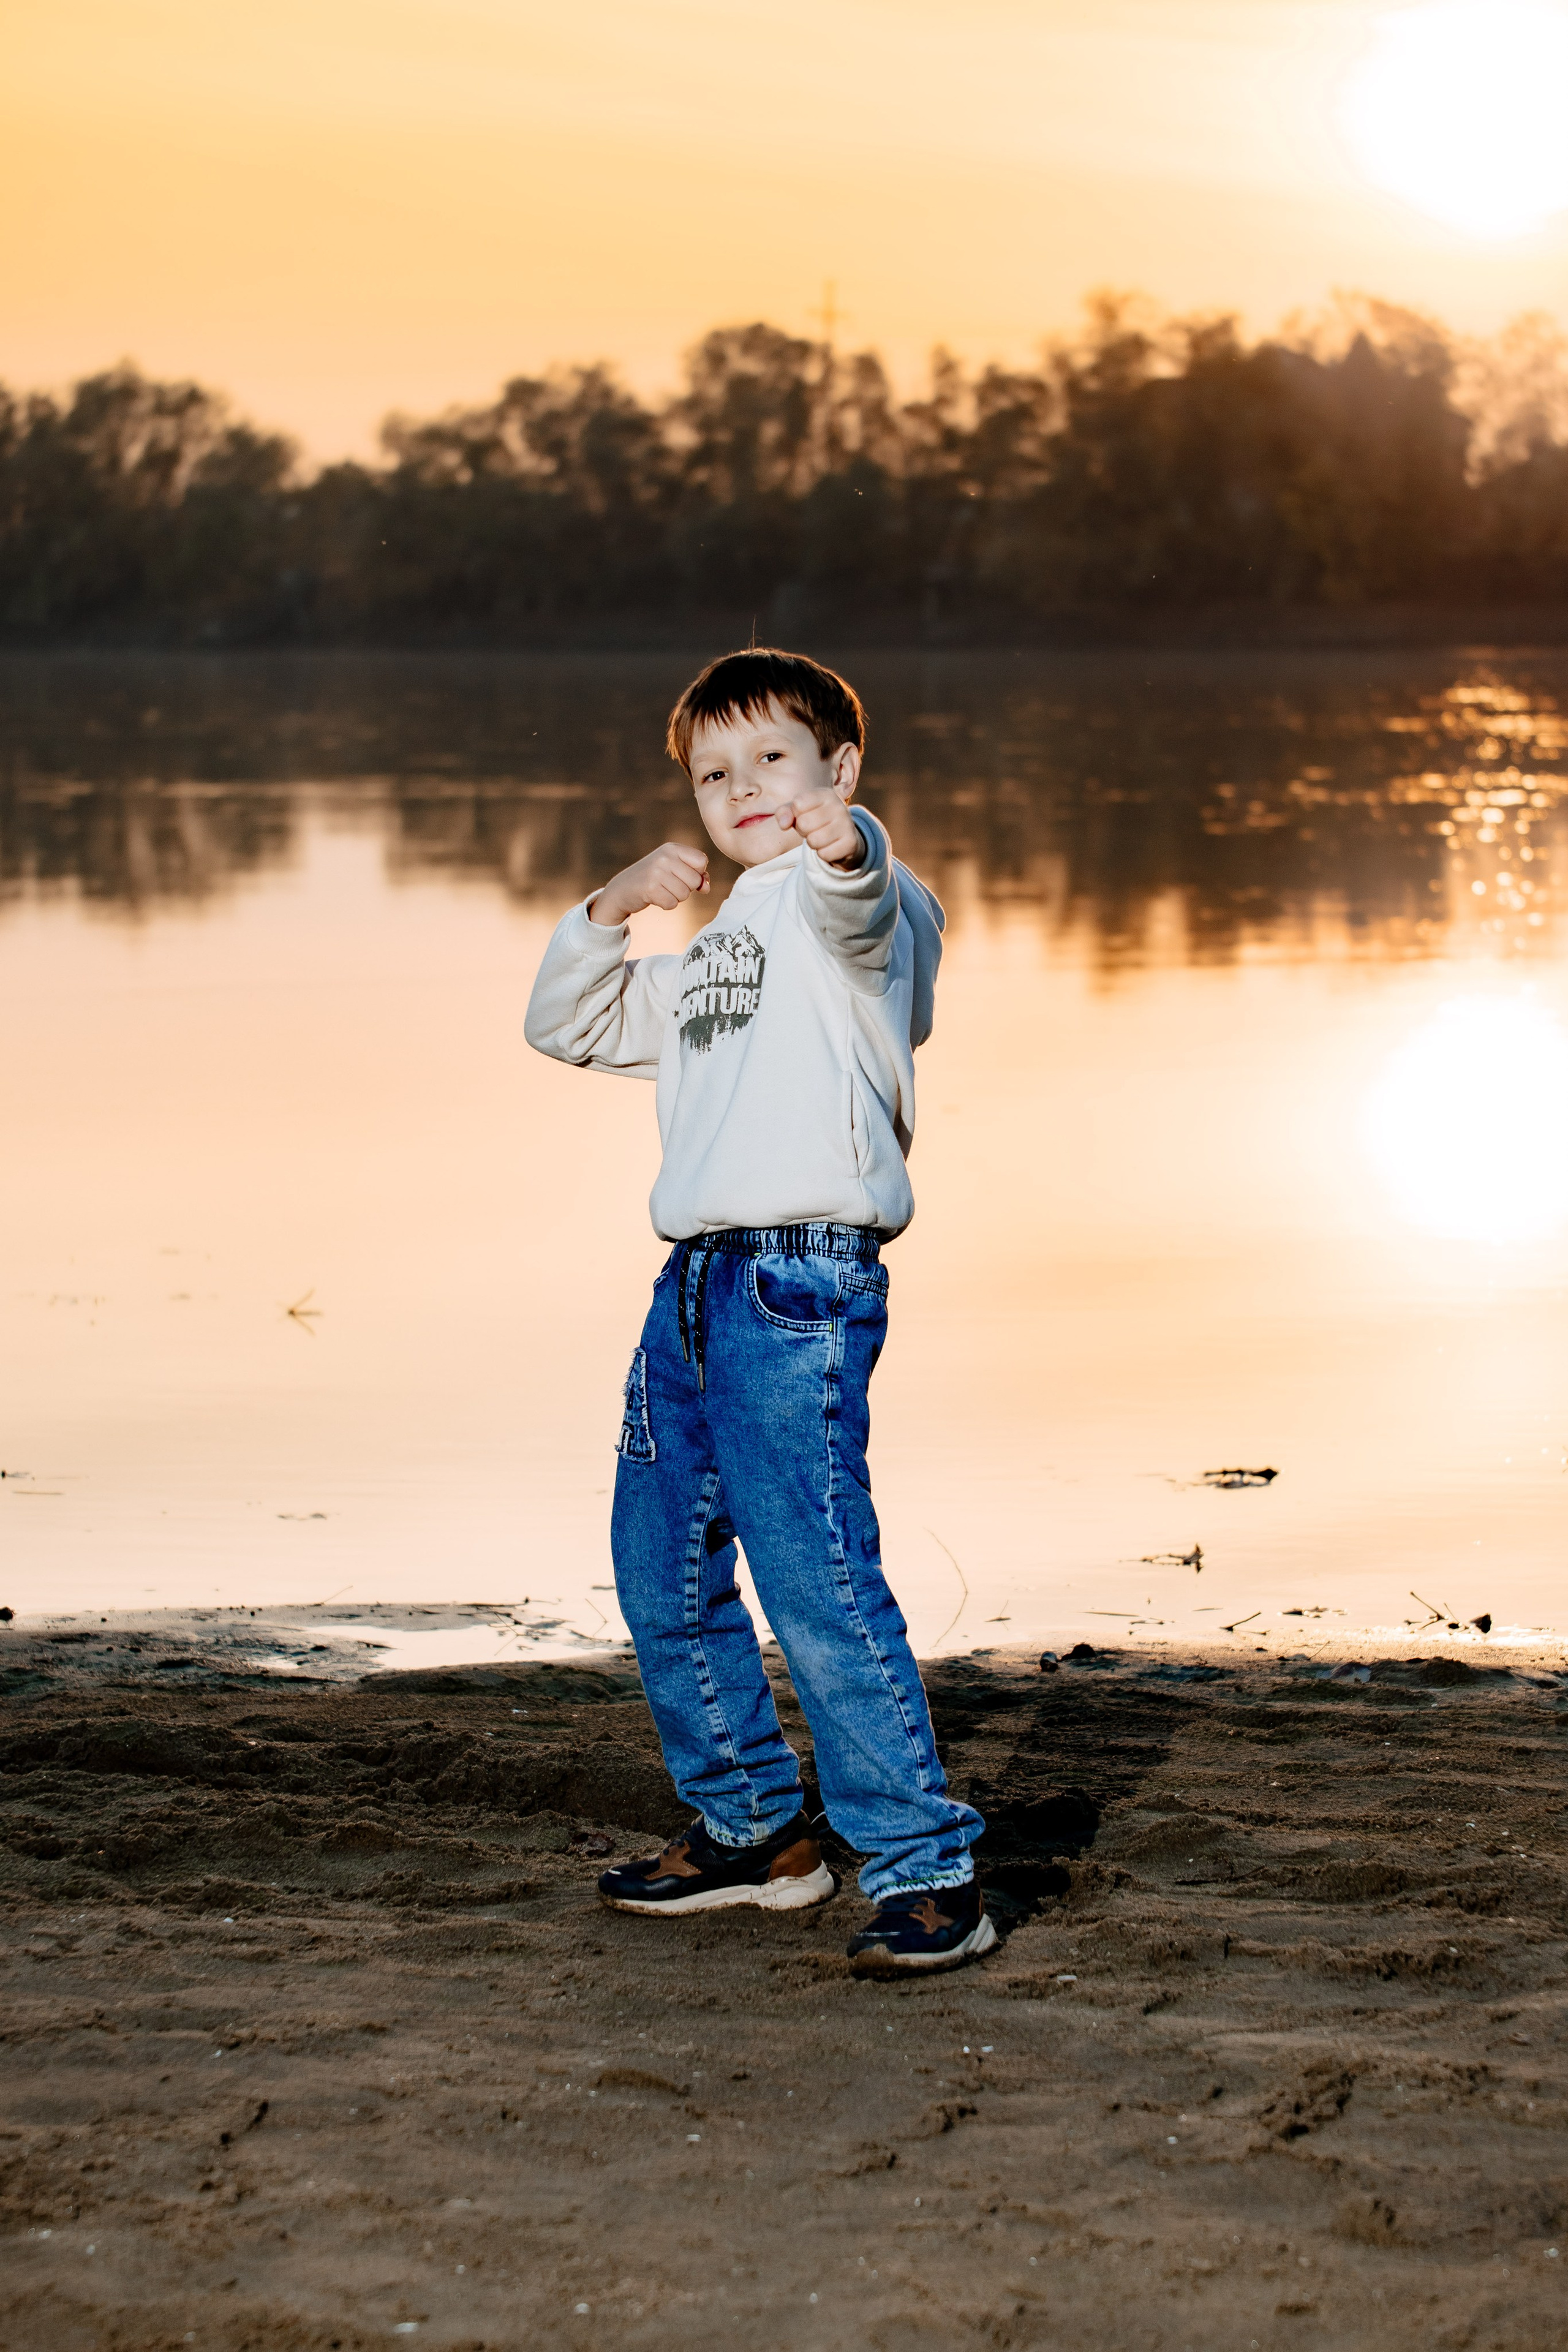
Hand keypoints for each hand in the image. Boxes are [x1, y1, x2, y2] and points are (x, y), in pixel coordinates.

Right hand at [589, 842, 709, 926]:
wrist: (622, 889)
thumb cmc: (653, 878)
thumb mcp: (674, 869)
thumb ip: (695, 875)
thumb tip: (706, 888)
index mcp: (672, 848)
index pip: (702, 861)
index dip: (698, 873)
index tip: (683, 875)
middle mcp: (664, 857)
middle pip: (695, 880)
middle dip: (686, 888)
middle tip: (669, 884)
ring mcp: (656, 872)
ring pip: (684, 894)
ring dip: (676, 897)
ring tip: (661, 890)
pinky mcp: (650, 888)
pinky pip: (672, 904)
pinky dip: (666, 904)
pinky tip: (655, 897)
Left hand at [774, 787, 863, 868]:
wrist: (843, 837)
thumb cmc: (815, 820)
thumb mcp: (798, 811)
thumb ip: (784, 812)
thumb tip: (783, 824)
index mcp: (825, 794)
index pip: (798, 804)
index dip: (796, 814)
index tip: (805, 814)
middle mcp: (839, 806)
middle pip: (804, 824)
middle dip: (803, 830)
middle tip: (813, 829)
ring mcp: (847, 824)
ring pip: (813, 841)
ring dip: (812, 843)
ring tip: (821, 837)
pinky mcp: (850, 843)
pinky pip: (824, 854)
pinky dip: (823, 853)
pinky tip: (830, 846)